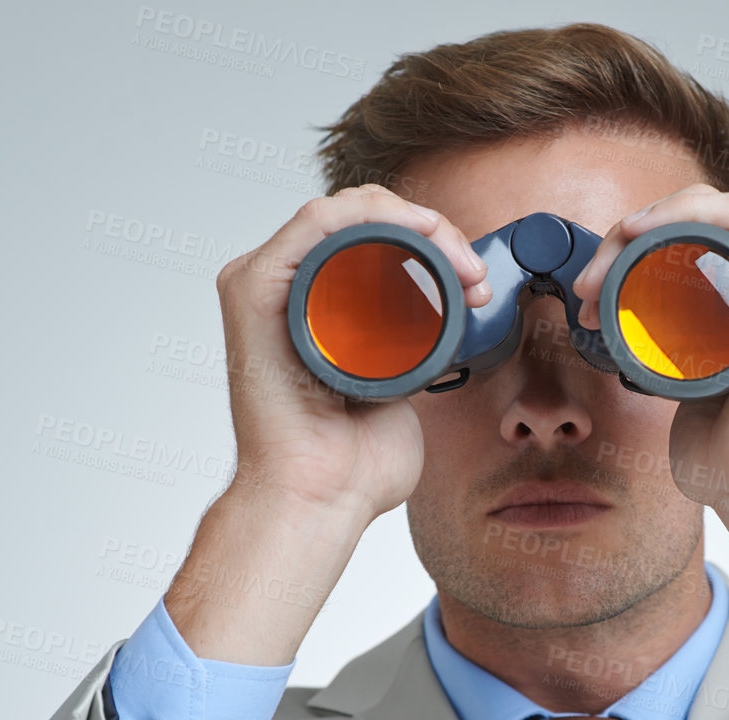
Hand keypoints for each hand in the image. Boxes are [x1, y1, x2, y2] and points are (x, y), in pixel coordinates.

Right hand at [164, 186, 490, 664]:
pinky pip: (314, 222)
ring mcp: (267, 286)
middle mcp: (287, 289)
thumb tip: (443, 336)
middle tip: (473, 275)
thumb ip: (412, 360)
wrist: (320, 499)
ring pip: (344, 212)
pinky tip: (418, 232)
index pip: (374, 240)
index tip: (475, 280)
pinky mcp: (253, 288)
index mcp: (316, 308)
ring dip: (413, 222)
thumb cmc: (351, 465)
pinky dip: (370, 214)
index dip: (433, 243)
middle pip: (363, 222)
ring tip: (458, 265)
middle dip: (432, 233)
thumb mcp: (399, 392)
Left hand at [572, 184, 728, 671]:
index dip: (634, 250)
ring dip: (646, 229)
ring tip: (602, 276)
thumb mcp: (691, 382)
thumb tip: (636, 344)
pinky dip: (685, 215)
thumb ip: (676, 352)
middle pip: (700, 221)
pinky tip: (643, 234)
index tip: (591, 292)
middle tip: (588, 287)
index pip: (696, 237)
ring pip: (714, 212)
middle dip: (629, 241)